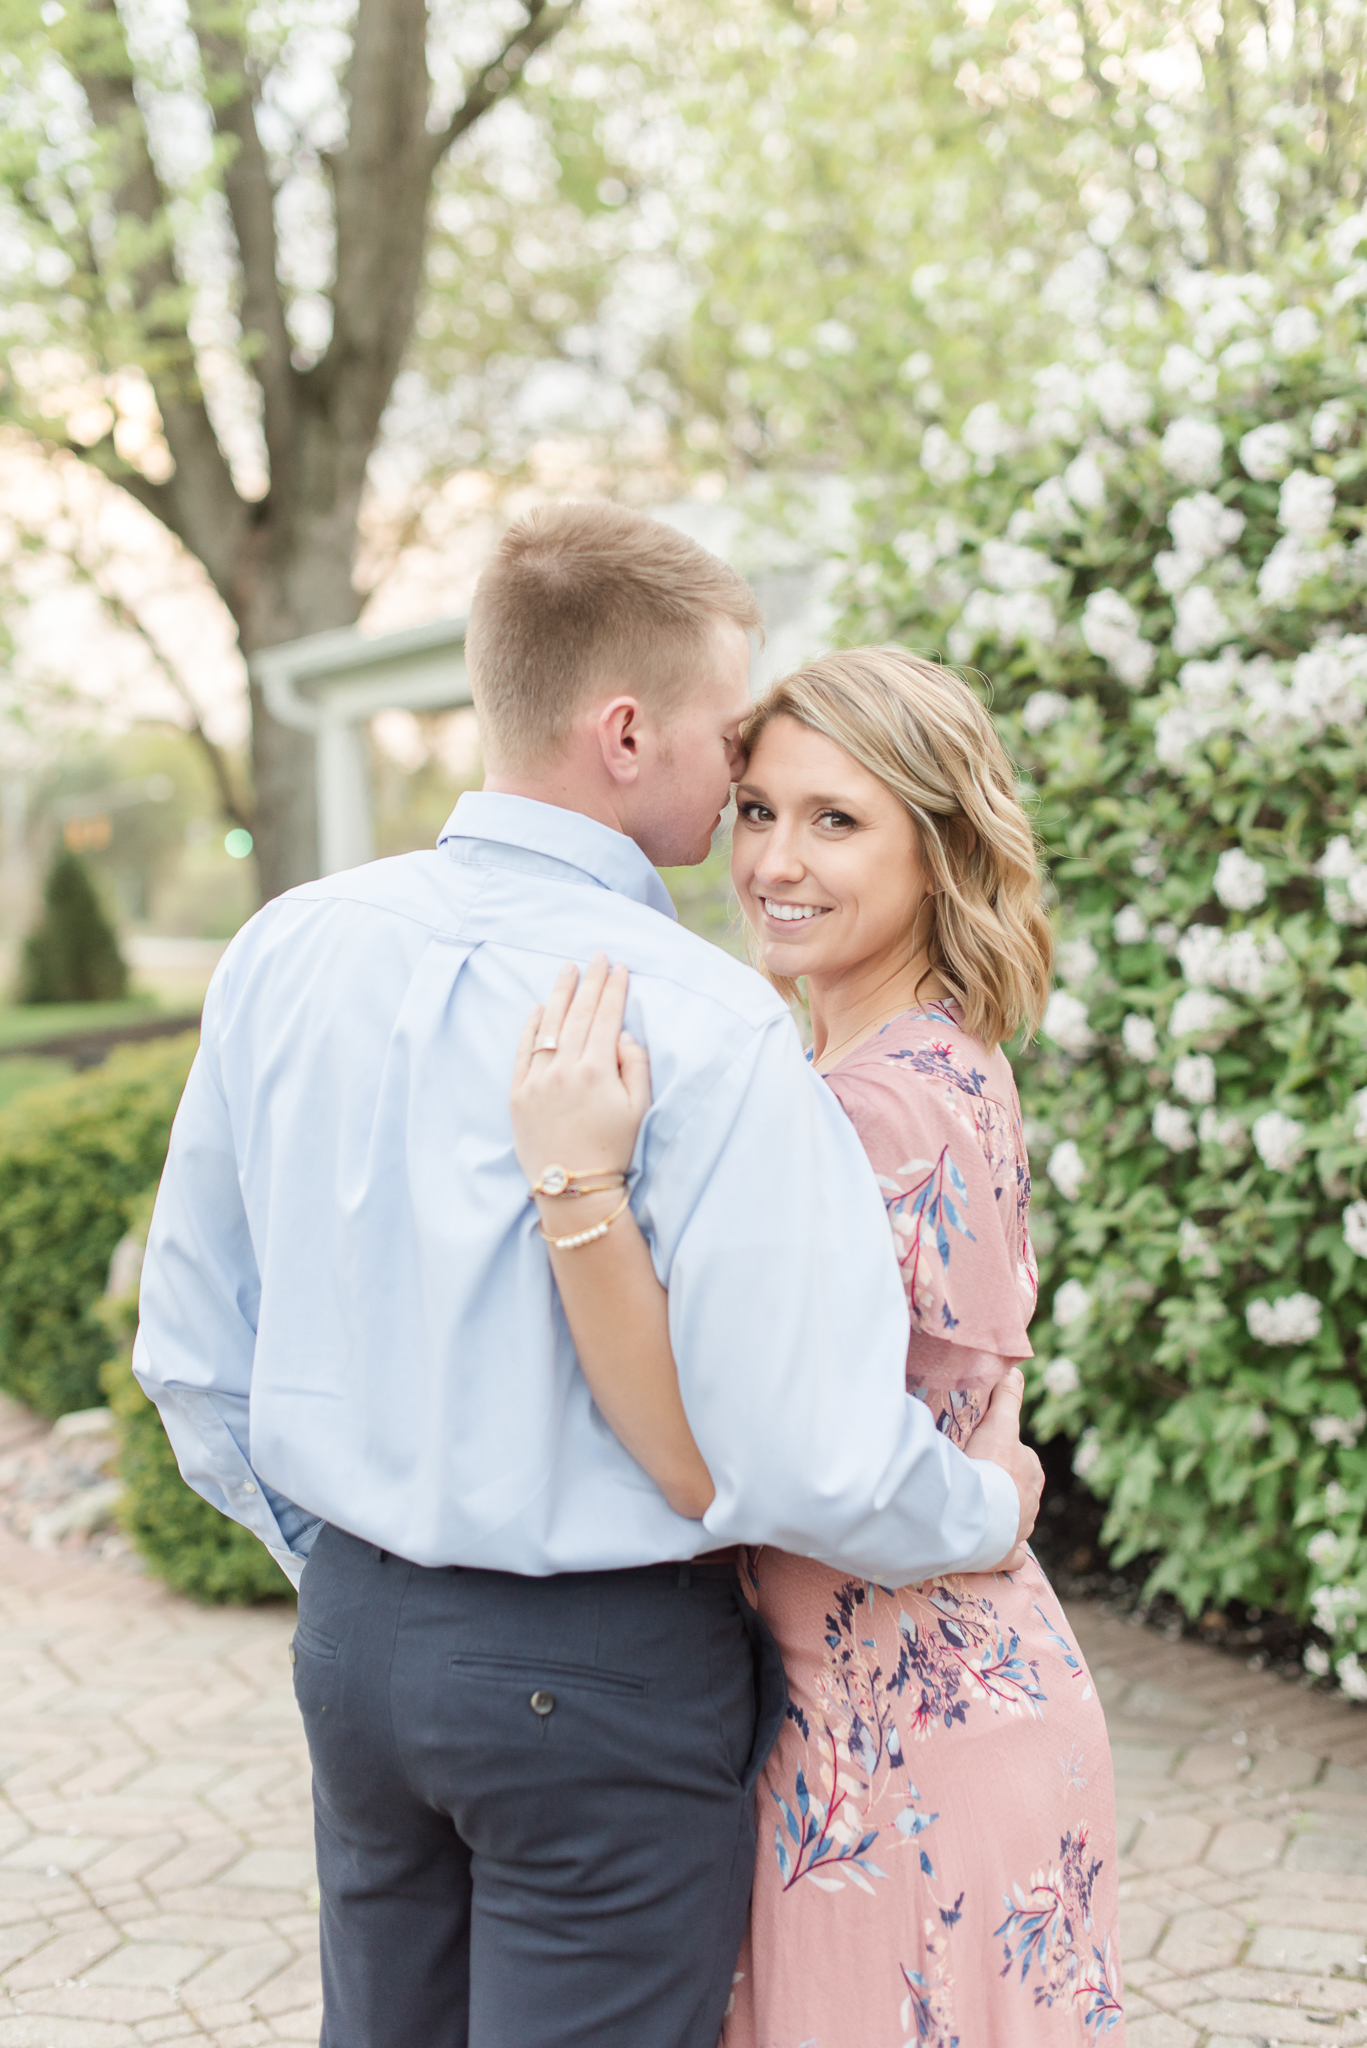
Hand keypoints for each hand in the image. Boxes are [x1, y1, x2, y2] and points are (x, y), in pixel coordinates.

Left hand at [511, 956, 651, 1191]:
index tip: (619, 968)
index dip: (614, 990)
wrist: (573, 1187)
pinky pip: (523, 1050)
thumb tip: (623, 1035)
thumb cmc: (612, 1148)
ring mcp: (537, 1079)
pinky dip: (530, 1026)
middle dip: (590, 981)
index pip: (607, 1017)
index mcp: (597, 1070)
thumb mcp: (638, 1108)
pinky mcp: (518, 1093)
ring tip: (568, 971)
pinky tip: (538, 1008)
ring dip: (560, 994)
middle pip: (579, 1013)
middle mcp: (565, 1068)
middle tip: (596, 957)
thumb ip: (635, 1065)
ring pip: (549, 1025)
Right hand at [965, 1367, 1043, 1574]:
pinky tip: (993, 1547)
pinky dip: (1006, 1551)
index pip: (1021, 1459)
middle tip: (974, 1482)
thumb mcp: (998, 1425)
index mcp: (1031, 1471)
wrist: (977, 1515)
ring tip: (974, 1511)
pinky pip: (1012, 1555)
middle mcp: (1032, 1503)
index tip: (984, 1455)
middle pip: (1018, 1490)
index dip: (1002, 1455)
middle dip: (1002, 1487)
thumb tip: (1018, 1370)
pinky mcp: (1008, 1556)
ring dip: (999, 1516)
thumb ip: (1008, 1399)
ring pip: (1014, 1520)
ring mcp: (1021, 1531)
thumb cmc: (988, 1467)